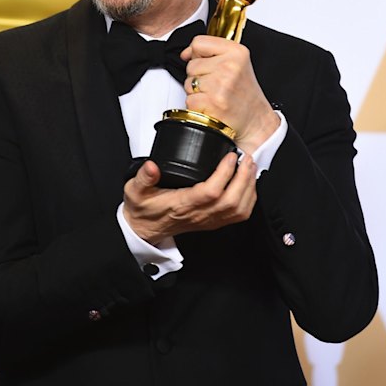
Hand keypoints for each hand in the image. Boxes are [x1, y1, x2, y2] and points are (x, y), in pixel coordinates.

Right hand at [122, 153, 256, 244]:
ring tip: (250, 168)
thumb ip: (142, 177)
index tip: (230, 156)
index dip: (224, 174)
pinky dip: (248, 199)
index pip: (210, 192)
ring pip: (238, 210)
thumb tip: (152, 166)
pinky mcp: (213, 222)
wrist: (144, 229)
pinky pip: (238, 215)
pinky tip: (248, 184)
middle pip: (231, 202)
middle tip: (247, 158)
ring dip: (249, 188)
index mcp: (182, 204)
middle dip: (243, 179)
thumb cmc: (143, 209)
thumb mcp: (135, 190)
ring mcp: (208, 220)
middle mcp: (199, 214)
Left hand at [180, 35, 278, 154]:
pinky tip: (212, 105)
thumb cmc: (245, 93)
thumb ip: (212, 52)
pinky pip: (189, 100)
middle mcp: (229, 66)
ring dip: (197, 92)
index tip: (203, 62)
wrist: (255, 119)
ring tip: (214, 94)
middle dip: (199, 76)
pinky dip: (197, 105)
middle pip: (191, 64)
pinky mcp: (213, 102)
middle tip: (216, 84)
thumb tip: (187, 53)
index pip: (199, 43)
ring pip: (189, 83)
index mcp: (236, 52)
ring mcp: (221, 84)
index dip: (196, 54)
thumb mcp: (237, 63)